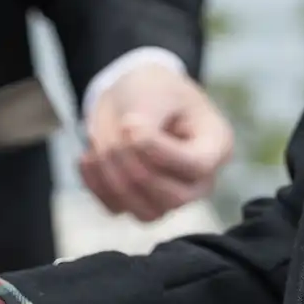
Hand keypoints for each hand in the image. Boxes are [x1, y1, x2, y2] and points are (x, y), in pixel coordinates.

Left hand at [79, 62, 234, 222]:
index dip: (159, 152)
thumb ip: (147, 118)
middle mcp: (199, 181)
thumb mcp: (154, 92)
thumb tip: (131, 140)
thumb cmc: (153, 91)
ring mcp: (171, 198)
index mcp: (215, 146)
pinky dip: (96, 185)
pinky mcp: (140, 205)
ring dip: (113, 179)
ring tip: (98, 143)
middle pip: (172, 197)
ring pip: (145, 212)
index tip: (130, 126)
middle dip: (134, 167)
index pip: (196, 165)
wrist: (131, 100)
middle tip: (116, 132)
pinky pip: (117, 209)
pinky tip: (88, 158)